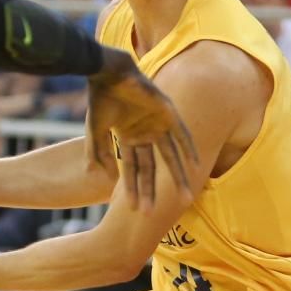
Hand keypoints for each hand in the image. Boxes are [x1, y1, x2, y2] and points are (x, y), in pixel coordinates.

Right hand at [86, 57, 197, 211]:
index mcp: (128, 138)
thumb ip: (98, 154)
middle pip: (152, 169)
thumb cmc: (99, 100)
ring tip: (185, 199)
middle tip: (154, 216)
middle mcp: (145, 134)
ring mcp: (158, 124)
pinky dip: (189, 149)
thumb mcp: (94, 132)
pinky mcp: (168, 113)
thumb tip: (107, 178)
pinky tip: (195, 166)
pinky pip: (183, 135)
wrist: (108, 74)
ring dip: (177, 177)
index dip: (133, 190)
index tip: (135, 210)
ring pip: (170, 157)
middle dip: (152, 191)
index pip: (132, 170)